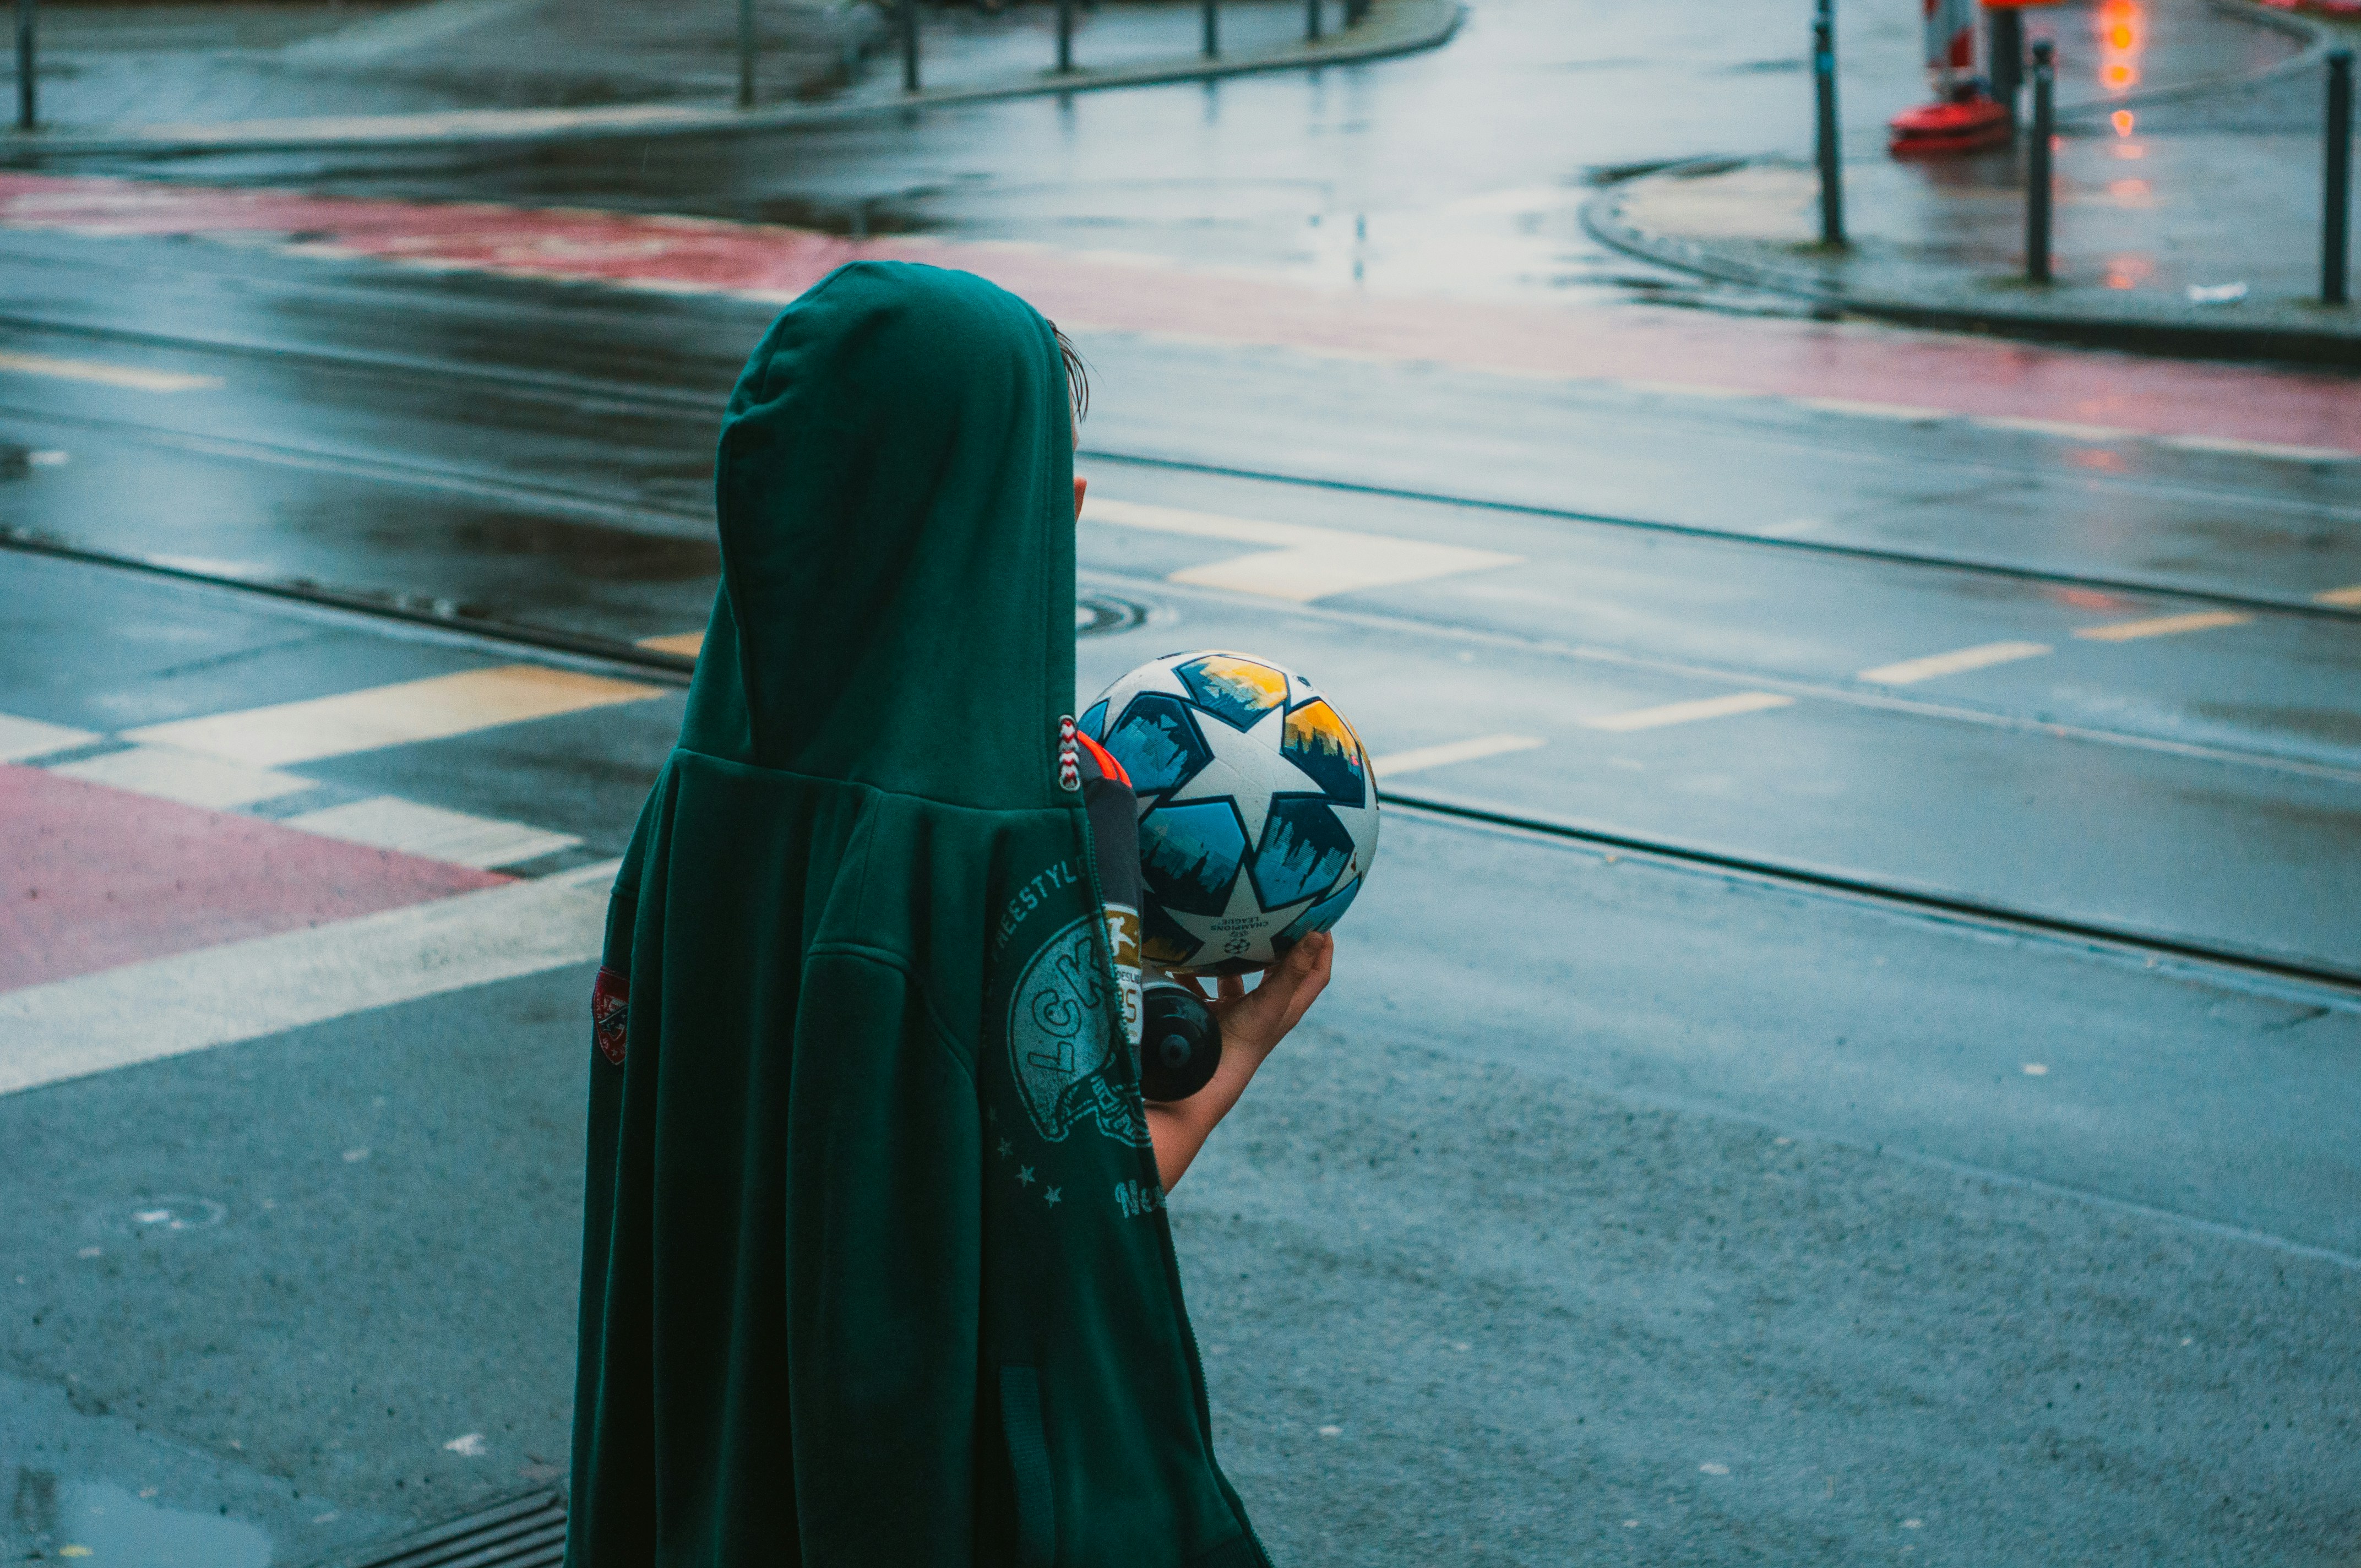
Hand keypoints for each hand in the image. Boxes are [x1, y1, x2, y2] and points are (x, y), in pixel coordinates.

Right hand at [1149, 932, 1334, 1190]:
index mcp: (1286, 1007)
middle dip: (1277, 943)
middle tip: (1272, 913)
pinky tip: (1181, 958)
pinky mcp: (1209, 1016)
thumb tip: (1318, 934)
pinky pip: (1203, 987)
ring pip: (1237, 977)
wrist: (1203, 1080)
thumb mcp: (1270, 1003)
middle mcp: (1264, 1009)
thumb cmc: (1242, 1044)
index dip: (1323, 949)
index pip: (1315, 974)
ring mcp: (1235, 1013)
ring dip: (1233, 956)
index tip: (1322, 917)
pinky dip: (1195, 972)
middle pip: (1278, 971)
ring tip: (1225, 929)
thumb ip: (1291, 971)